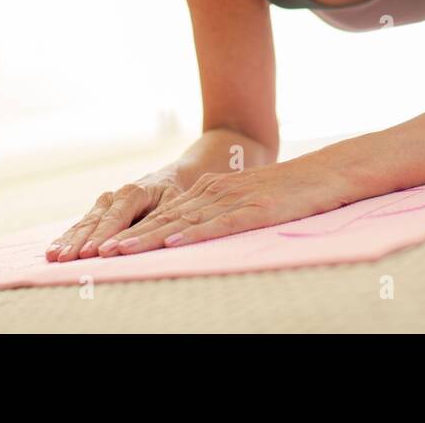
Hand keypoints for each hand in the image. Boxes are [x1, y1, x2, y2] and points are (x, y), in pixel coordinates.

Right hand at [45, 169, 184, 262]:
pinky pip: (81, 226)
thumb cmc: (173, 195)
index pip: (116, 218)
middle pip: (94, 222)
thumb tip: (138, 243)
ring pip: (84, 224)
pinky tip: (53, 250)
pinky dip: (67, 238)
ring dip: (68, 241)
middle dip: (79, 241)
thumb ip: (156, 223)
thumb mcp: (173, 206)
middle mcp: (114, 196)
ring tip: (53, 256)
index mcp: (134, 192)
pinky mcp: (98, 211)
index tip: (91, 253)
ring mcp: (103, 203)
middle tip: (65, 259)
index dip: (103, 236)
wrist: (169, 178)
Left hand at [96, 157, 348, 255]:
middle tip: (98, 252)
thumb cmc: (287, 192)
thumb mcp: (244, 200)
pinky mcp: (256, 210)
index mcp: (209, 190)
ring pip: (184, 222)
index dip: (132, 230)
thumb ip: (217, 212)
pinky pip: (219, 224)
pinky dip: (194, 234)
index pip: (163, 215)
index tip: (104, 246)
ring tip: (120, 251)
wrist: (327, 173)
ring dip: (149, 238)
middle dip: (129, 236)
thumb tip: (189, 233)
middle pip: (164, 218)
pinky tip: (173, 242)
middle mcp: (214, 192)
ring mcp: (234, 200)